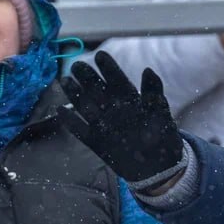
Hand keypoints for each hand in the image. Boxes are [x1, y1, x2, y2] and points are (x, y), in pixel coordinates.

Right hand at [59, 50, 185, 186]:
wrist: (159, 169)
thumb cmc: (162, 138)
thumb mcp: (161, 114)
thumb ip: (154, 93)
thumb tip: (148, 70)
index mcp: (131, 101)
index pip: (118, 80)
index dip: (109, 68)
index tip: (100, 55)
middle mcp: (115, 110)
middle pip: (98, 90)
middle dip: (88, 77)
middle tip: (77, 64)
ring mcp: (105, 125)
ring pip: (86, 106)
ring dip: (75, 94)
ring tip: (65, 80)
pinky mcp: (97, 142)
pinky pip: (80, 130)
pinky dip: (70, 121)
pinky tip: (60, 110)